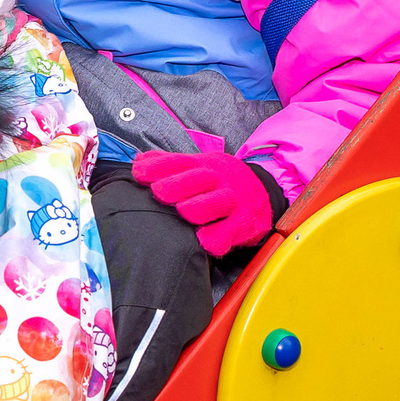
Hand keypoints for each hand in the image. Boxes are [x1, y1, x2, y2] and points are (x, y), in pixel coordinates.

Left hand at [132, 150, 285, 255]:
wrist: (261, 192)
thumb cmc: (217, 182)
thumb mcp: (197, 167)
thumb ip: (168, 165)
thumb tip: (139, 160)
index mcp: (203, 165)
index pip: (179, 162)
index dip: (159, 166)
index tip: (139, 172)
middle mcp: (219, 179)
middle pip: (200, 178)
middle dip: (177, 184)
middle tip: (159, 192)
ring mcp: (234, 199)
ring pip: (218, 202)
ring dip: (198, 207)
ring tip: (183, 212)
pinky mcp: (246, 221)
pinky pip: (233, 229)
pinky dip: (219, 236)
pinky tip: (204, 240)